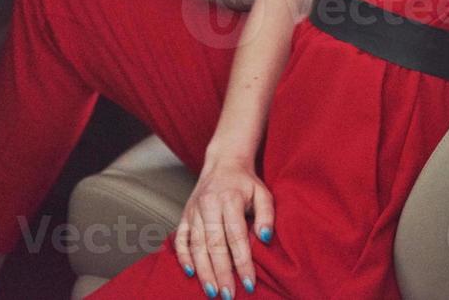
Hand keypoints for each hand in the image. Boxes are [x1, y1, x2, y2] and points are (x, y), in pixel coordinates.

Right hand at [175, 153, 273, 298]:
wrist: (223, 162)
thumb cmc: (246, 182)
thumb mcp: (263, 193)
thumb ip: (267, 215)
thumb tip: (266, 239)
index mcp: (229, 199)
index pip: (236, 237)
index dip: (242, 262)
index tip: (248, 283)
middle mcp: (208, 205)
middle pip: (214, 244)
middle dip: (221, 273)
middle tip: (228, 295)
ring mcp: (194, 210)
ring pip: (197, 245)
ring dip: (204, 270)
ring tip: (212, 291)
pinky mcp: (185, 214)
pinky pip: (181, 238)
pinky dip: (184, 256)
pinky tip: (190, 273)